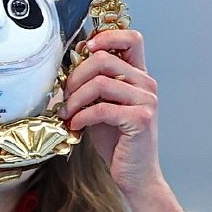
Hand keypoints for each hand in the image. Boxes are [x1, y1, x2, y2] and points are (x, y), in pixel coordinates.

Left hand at [59, 29, 162, 197]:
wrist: (134, 174)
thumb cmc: (117, 141)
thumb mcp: (102, 105)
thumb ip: (94, 83)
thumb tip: (71, 62)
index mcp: (139, 76)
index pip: (131, 37)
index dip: (104, 37)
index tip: (83, 51)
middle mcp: (146, 84)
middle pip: (104, 59)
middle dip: (75, 77)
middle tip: (64, 96)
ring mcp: (146, 100)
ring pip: (100, 82)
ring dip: (75, 99)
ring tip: (67, 114)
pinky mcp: (141, 119)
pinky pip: (102, 108)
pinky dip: (82, 117)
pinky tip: (75, 126)